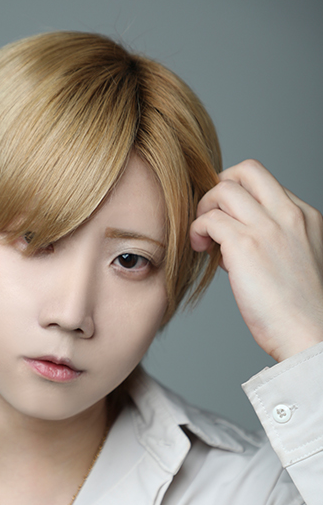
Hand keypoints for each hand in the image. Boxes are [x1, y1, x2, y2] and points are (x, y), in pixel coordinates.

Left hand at [190, 159, 322, 361]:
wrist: (308, 334)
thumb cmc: (296, 310)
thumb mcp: (294, 261)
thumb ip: (269, 242)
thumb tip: (228, 242)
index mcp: (305, 216)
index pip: (264, 183)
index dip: (239, 198)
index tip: (229, 223)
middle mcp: (289, 214)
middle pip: (246, 170)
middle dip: (219, 187)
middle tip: (209, 216)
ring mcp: (268, 227)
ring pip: (223, 189)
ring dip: (204, 209)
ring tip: (203, 238)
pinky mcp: (245, 245)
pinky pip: (209, 219)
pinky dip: (197, 230)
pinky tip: (200, 249)